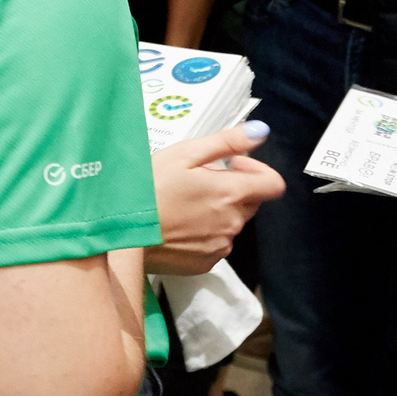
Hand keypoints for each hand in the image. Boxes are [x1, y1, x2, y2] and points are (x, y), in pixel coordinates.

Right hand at [148, 122, 285, 275]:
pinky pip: (216, 243)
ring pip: (231, 222)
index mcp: (231, 193)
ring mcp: (220, 246)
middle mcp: (233, 223)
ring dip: (217, 210)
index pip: (273, 184)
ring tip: (182, 202)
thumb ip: (226, 142)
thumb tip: (260, 132)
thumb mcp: (184, 155)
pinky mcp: (206, 263)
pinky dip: (205, 232)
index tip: (233, 164)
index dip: (257, 170)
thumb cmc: (148, 191)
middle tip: (198, 180)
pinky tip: (179, 224)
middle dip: (232, 187)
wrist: (122, 237)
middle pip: (250, 201)